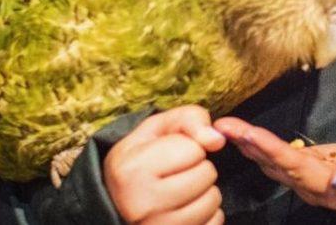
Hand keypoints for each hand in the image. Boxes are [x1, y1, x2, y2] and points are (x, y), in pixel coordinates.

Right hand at [102, 105, 226, 223]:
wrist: (117, 200)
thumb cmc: (141, 158)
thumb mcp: (157, 128)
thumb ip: (189, 120)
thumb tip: (217, 140)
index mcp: (133, 170)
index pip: (194, 149)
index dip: (188, 146)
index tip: (170, 155)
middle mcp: (142, 204)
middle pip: (206, 174)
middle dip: (199, 168)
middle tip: (178, 173)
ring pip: (213, 201)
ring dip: (206, 191)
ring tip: (184, 189)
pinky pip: (214, 222)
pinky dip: (208, 214)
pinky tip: (188, 209)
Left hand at [214, 117, 335, 223]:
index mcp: (332, 192)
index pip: (296, 169)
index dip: (273, 151)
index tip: (251, 134)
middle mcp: (315, 188)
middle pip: (277, 166)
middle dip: (250, 145)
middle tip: (224, 126)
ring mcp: (312, 179)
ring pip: (275, 162)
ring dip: (251, 144)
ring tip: (227, 126)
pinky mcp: (315, 167)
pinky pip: (283, 157)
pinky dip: (263, 144)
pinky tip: (246, 135)